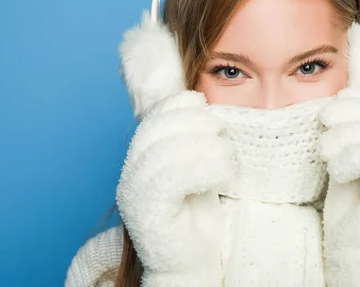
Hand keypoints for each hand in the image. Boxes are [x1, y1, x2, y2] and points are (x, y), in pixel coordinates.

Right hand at [116, 90, 234, 285]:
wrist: (195, 261)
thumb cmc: (201, 212)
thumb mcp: (197, 164)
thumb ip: (192, 137)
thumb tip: (203, 98)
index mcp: (141, 156)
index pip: (155, 115)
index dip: (181, 104)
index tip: (207, 105)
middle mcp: (131, 172)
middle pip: (159, 128)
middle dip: (197, 123)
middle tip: (223, 135)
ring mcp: (135, 193)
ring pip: (167, 150)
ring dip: (207, 147)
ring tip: (228, 157)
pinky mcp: (147, 213)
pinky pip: (173, 177)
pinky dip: (206, 168)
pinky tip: (224, 175)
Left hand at [319, 87, 359, 286]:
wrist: (358, 255)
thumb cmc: (351, 211)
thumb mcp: (351, 162)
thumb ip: (353, 136)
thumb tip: (337, 102)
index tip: (334, 104)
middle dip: (352, 111)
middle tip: (324, 120)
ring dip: (345, 136)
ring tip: (324, 152)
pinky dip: (351, 156)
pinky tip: (336, 171)